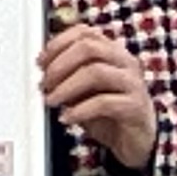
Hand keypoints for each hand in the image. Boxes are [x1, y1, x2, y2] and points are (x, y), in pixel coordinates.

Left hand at [41, 21, 157, 171]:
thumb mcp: (84, 92)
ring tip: (52, 100)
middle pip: (89, 47)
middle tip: (44, 83)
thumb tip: (43, 72)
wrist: (136, 142)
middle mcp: (125, 62)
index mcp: (113, 52)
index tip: (41, 61)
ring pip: (96, 72)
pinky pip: (104, 103)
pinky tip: (67, 118)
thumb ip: (68, 78)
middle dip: (60, 64)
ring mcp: (133, 83)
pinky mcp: (135, 107)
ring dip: (66, 87)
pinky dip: (79, 110)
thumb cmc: (109, 114)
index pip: (85, 33)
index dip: (58, 44)